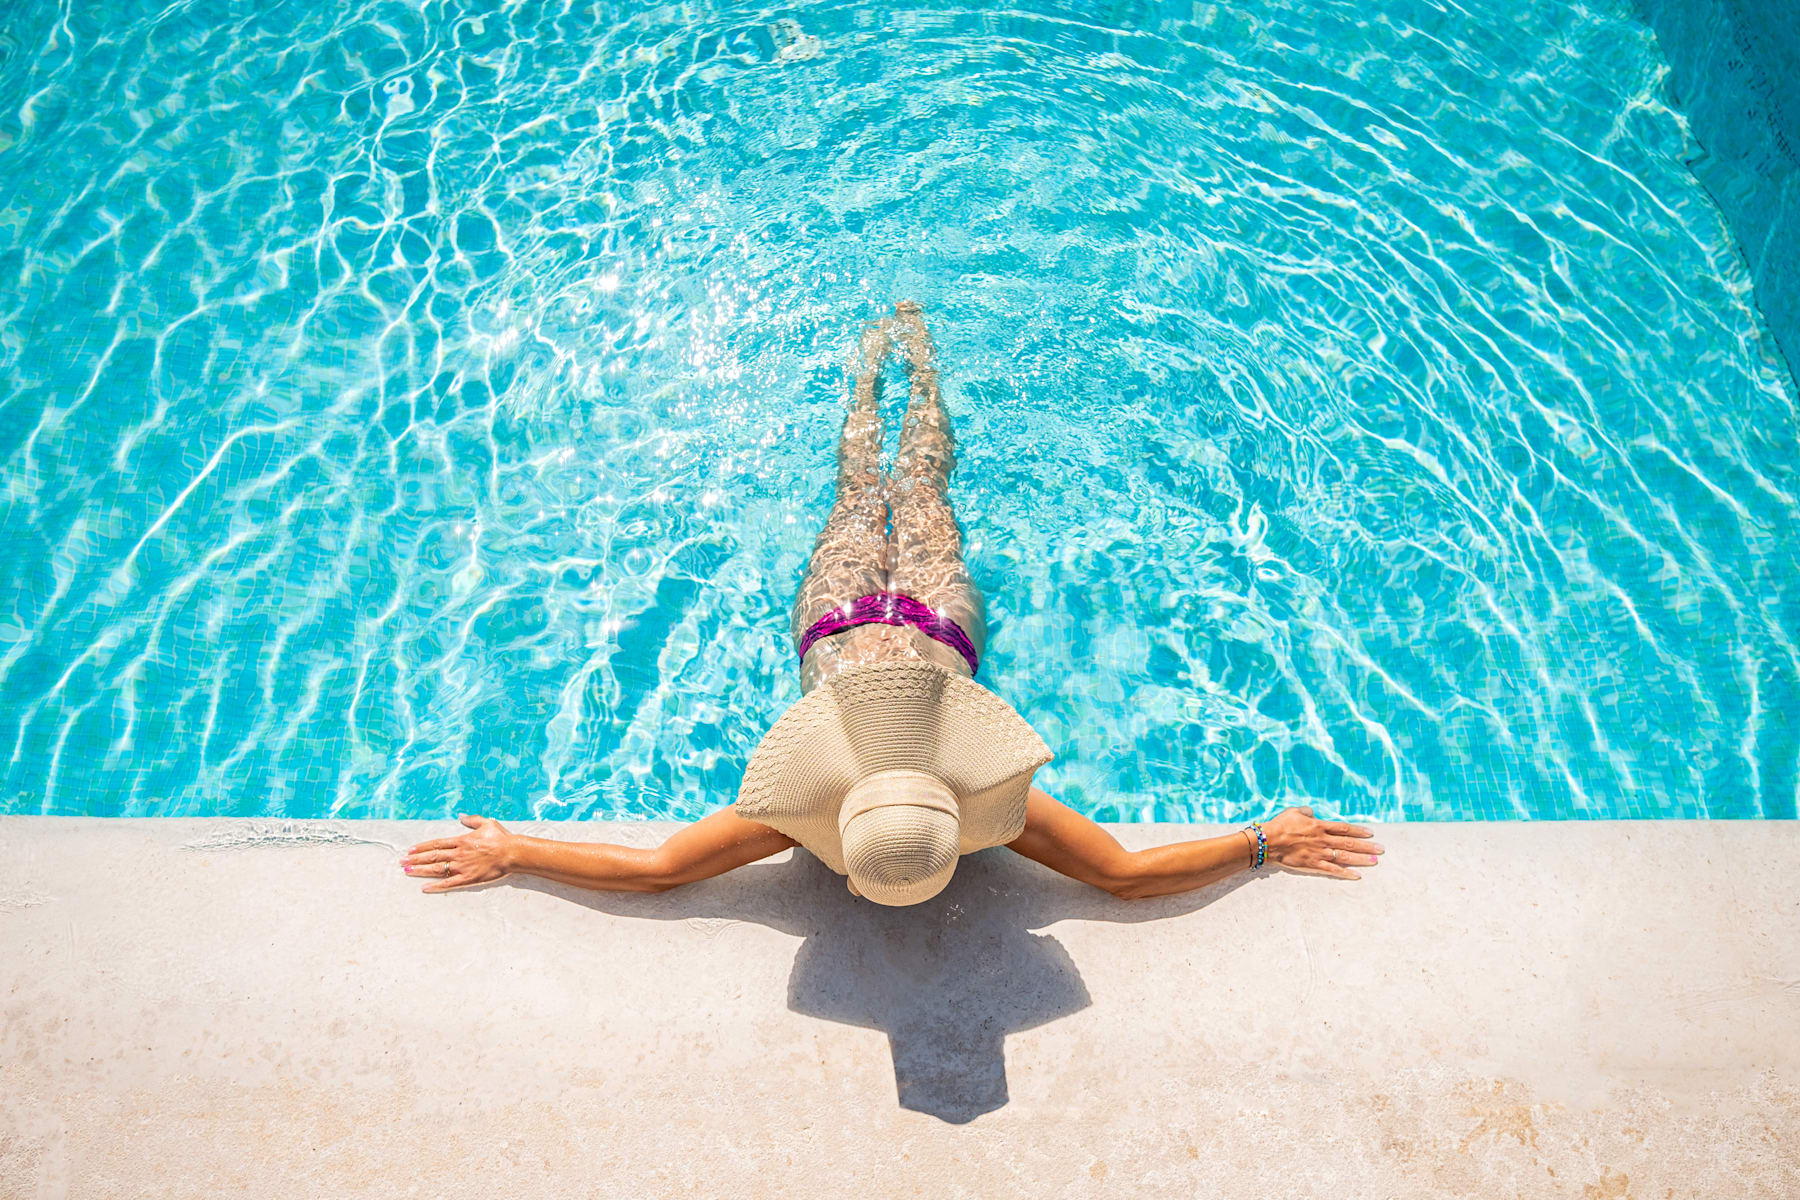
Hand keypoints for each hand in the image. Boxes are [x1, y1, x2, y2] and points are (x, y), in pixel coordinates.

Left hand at [402, 815, 514, 892]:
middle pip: (432, 857)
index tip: (410, 849)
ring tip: (407, 871)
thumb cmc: (500, 838)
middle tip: (401, 862)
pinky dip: (436, 886)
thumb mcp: (486, 823)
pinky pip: (449, 883)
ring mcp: (462, 867)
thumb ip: (472, 820)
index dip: (422, 847)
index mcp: (461, 841)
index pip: (436, 844)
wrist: (511, 853)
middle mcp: (458, 854)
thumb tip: (461, 816)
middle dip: (415, 859)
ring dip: (420, 870)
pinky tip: (424, 888)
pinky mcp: (468, 878)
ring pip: (436, 869)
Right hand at [1260, 806, 1382, 878]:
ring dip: (1361, 859)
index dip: (1358, 830)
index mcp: (1320, 826)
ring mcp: (1320, 853)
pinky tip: (1357, 876)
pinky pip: (1332, 870)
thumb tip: (1313, 813)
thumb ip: (1307, 812)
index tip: (1371, 833)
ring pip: (1345, 857)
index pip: (1344, 828)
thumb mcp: (1294, 811)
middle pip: (1350, 843)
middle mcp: (1323, 840)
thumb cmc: (1280, 824)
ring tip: (1375, 861)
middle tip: (1381, 849)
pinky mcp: (1313, 865)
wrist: (1269, 841)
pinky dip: (1345, 873)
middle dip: (1367, 846)